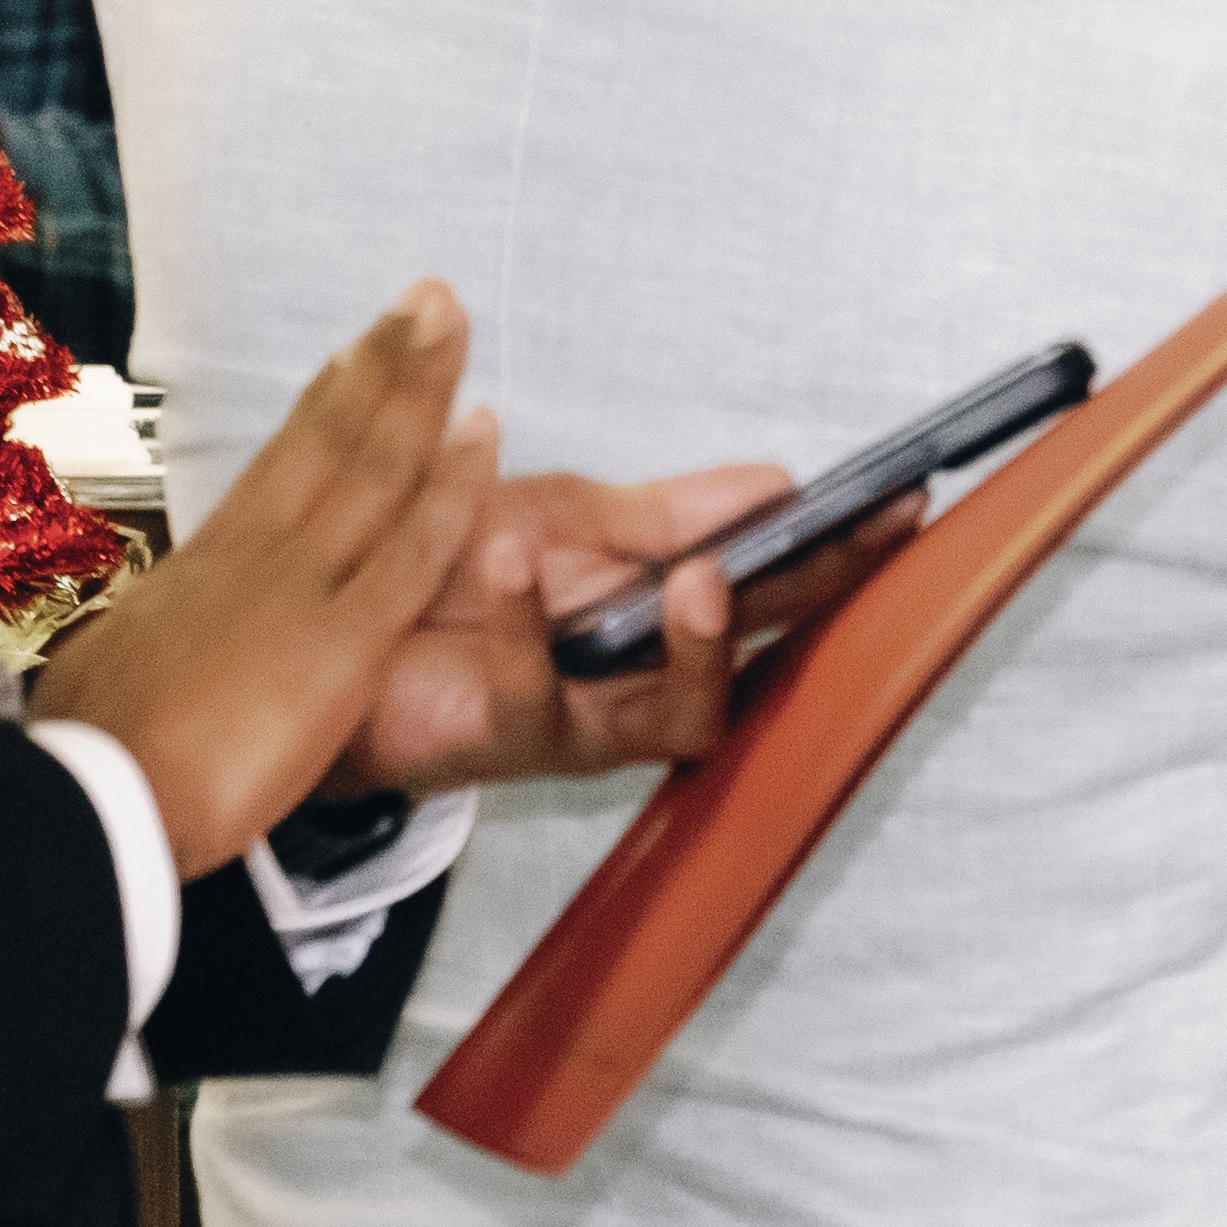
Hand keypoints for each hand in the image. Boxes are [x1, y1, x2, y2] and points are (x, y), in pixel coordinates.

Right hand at [35, 286, 495, 858]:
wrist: (94, 799)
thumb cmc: (94, 753)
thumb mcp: (112, 672)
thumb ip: (148, 643)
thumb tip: (129, 640)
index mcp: (207, 566)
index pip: (280, 468)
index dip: (326, 406)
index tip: (359, 352)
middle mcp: (257, 555)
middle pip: (330, 439)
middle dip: (382, 364)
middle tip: (428, 298)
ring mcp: (301, 587)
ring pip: (373, 467)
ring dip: (419, 388)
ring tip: (451, 320)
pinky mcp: (340, 640)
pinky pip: (411, 549)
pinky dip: (452, 485)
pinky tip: (484, 431)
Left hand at [339, 457, 932, 796]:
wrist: (326, 628)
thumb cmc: (443, 576)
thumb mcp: (562, 516)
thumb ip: (665, 512)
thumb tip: (775, 484)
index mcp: (664, 610)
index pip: (781, 581)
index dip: (846, 549)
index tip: (900, 501)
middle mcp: (643, 675)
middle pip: (763, 650)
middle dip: (813, 594)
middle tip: (845, 538)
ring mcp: (586, 719)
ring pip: (683, 714)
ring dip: (700, 644)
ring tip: (701, 575)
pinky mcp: (509, 741)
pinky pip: (536, 694)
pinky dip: (525, 621)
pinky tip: (509, 554)